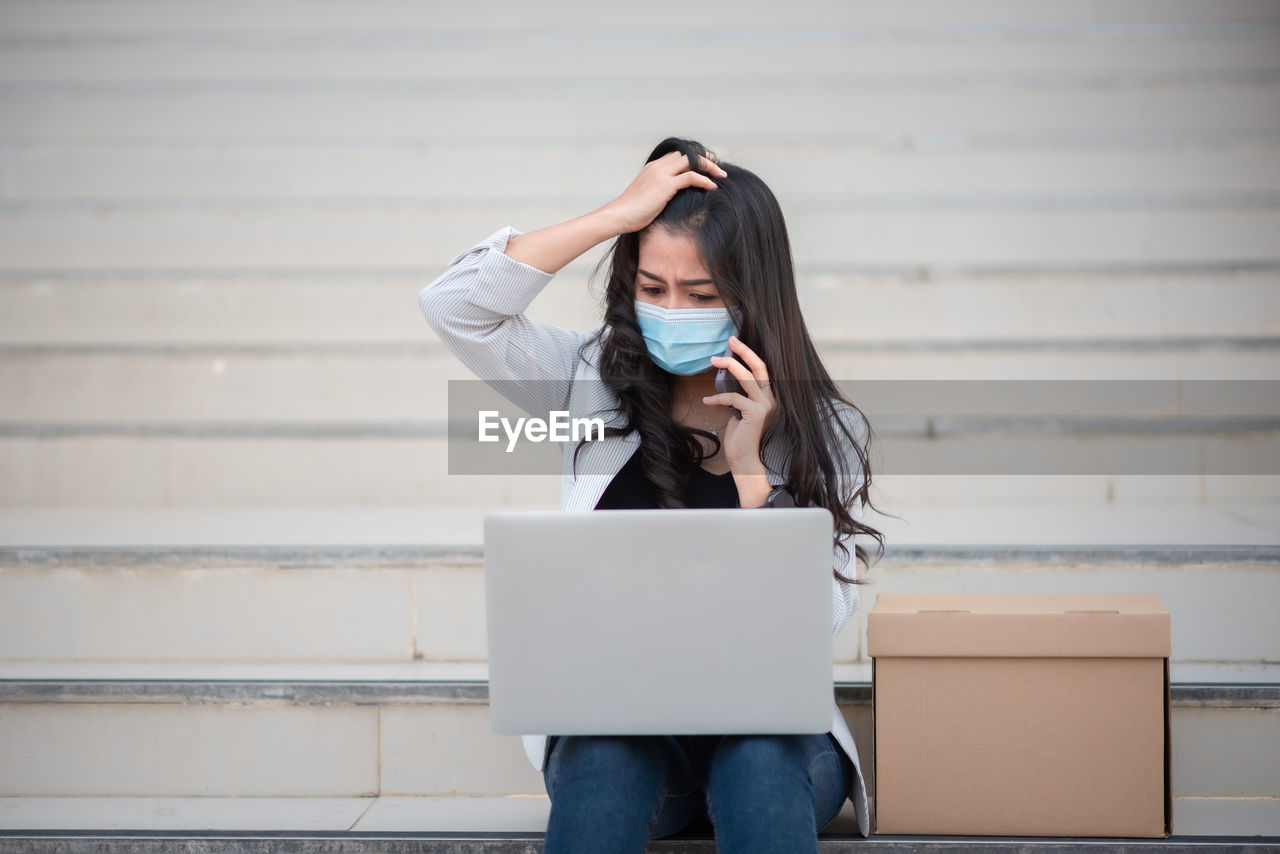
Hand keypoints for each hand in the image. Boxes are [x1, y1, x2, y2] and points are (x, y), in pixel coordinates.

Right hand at [599, 151, 726, 233]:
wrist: (618, 216)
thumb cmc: (630, 213)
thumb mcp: (646, 198)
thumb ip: (659, 193)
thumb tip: (670, 200)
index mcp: (653, 167)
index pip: (678, 155)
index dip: (694, 158)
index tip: (706, 166)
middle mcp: (658, 166)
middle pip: (687, 154)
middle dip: (705, 159)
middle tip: (718, 168)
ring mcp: (662, 174)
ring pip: (692, 161)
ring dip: (710, 167)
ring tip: (721, 175)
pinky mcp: (665, 185)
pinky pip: (691, 177)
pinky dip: (705, 180)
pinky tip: (713, 187)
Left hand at [701, 335, 775, 474]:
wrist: (743, 459)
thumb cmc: (739, 436)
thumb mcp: (738, 410)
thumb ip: (738, 394)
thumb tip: (724, 376)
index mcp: (767, 396)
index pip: (761, 369)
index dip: (749, 354)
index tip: (735, 342)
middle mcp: (769, 399)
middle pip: (759, 367)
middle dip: (744, 351)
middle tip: (731, 340)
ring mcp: (764, 406)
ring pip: (747, 377)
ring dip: (729, 366)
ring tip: (714, 360)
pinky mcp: (755, 414)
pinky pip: (733, 397)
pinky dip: (717, 397)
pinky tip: (707, 400)